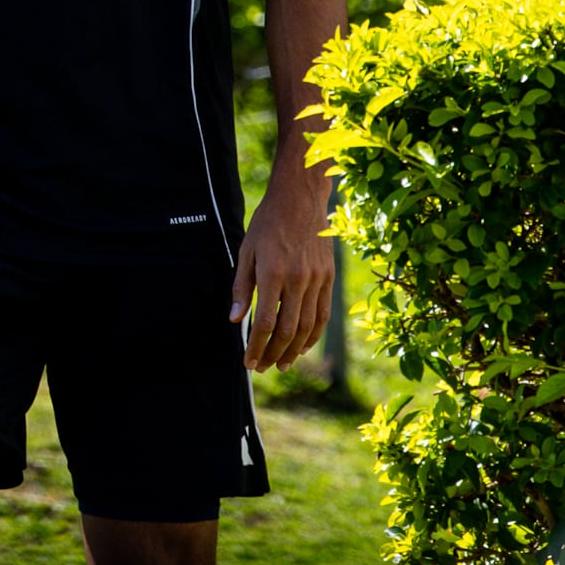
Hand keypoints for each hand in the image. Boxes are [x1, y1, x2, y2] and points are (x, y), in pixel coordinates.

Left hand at [229, 180, 334, 370]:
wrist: (300, 197)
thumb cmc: (267, 223)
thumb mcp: (247, 252)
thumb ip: (242, 288)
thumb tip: (235, 320)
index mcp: (273, 273)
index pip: (266, 323)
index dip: (256, 347)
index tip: (248, 362)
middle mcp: (298, 279)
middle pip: (288, 330)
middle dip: (274, 354)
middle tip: (262, 367)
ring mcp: (317, 279)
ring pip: (308, 326)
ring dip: (294, 350)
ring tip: (281, 364)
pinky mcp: (328, 277)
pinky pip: (323, 313)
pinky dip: (314, 334)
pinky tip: (302, 346)